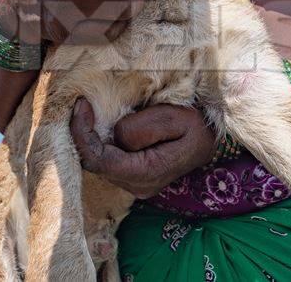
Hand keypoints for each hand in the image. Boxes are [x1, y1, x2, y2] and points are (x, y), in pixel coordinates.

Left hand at [69, 98, 214, 198]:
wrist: (210, 138)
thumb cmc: (195, 125)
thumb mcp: (175, 119)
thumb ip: (143, 127)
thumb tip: (116, 133)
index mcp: (146, 174)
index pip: (99, 160)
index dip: (82, 133)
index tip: (81, 104)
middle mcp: (137, 186)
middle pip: (94, 162)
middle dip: (83, 133)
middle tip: (82, 105)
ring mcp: (134, 185)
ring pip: (98, 162)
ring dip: (90, 137)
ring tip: (91, 111)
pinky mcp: (131, 177)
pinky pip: (105, 160)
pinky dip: (98, 141)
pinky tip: (101, 124)